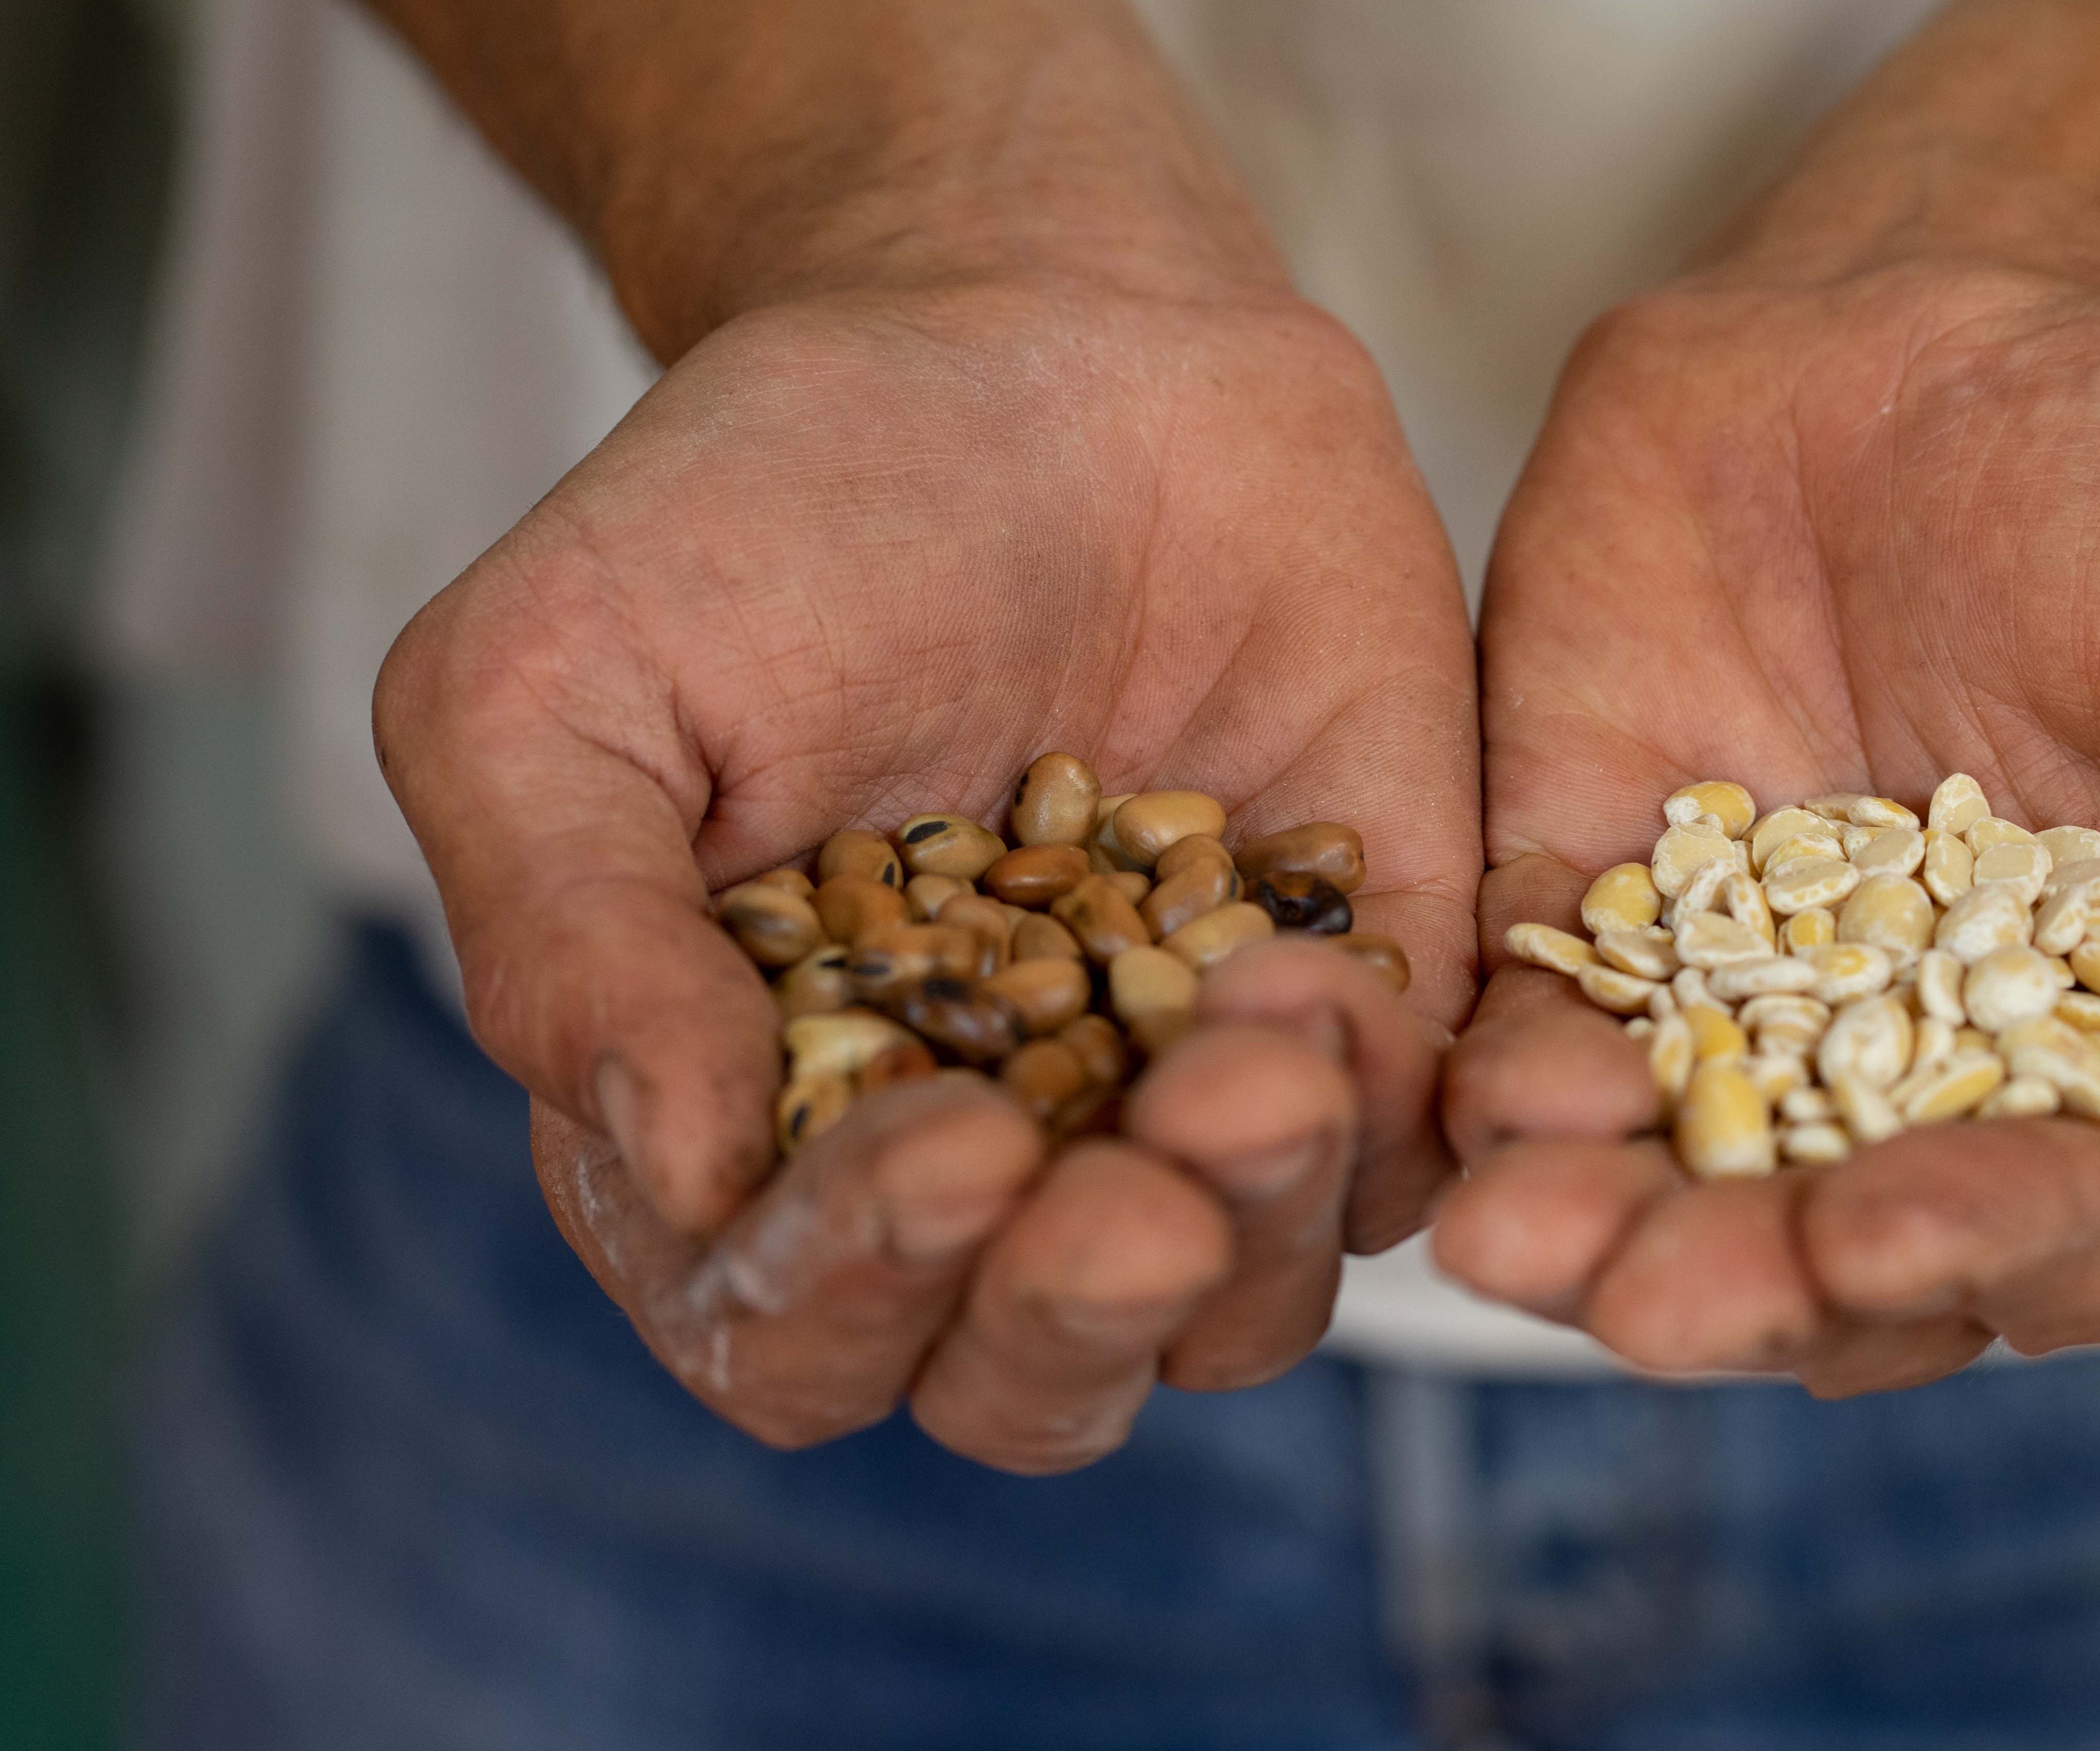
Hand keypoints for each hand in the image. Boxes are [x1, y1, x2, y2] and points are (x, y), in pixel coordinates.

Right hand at [378, 275, 1476, 1467]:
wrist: (1032, 335)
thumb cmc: (762, 510)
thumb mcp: (557, 685)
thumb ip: (570, 941)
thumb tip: (685, 1179)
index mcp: (764, 1119)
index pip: (789, 1328)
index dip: (855, 1287)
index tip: (944, 1151)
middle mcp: (981, 1149)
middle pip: (1025, 1376)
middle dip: (1074, 1315)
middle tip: (1129, 1198)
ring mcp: (1177, 1090)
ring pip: (1234, 1309)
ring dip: (1247, 1228)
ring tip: (1263, 1058)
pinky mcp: (1364, 1000)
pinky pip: (1401, 1151)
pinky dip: (1384, 1114)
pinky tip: (1339, 986)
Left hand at [1440, 263, 2099, 1392]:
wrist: (1959, 312)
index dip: (2008, 1251)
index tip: (1895, 1236)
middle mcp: (1957, 1075)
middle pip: (1870, 1254)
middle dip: (1758, 1290)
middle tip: (1655, 1300)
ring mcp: (1767, 1001)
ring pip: (1688, 1178)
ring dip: (1604, 1234)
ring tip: (1519, 1246)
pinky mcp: (1603, 904)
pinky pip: (1543, 1021)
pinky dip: (1502, 1078)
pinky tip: (1466, 1112)